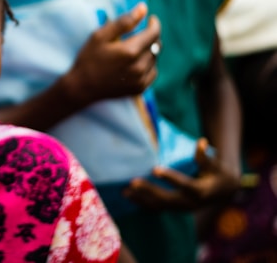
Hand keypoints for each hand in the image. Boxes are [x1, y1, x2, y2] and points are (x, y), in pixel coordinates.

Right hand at [60, 2, 160, 105]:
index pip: (154, 33)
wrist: (82, 87)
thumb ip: (123, 22)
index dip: (154, 24)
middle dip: (151, 37)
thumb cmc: (89, 59)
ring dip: (149, 51)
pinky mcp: (139, 88)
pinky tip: (136, 63)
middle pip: (156, 45)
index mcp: (130, 51)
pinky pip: (152, 72)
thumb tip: (143, 8)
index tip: (150, 20)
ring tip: (136, 48)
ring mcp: (140, 79)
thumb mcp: (100, 36)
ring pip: (155, 59)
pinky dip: (148, 65)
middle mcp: (139, 66)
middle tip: (140, 34)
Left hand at [123, 138, 240, 210]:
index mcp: (201, 191)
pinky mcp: (175, 208)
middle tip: (133, 182)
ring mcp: (181, 208)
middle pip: (167, 199)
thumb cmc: (219, 175)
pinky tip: (129, 197)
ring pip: (160, 206)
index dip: (170, 178)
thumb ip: (205, 157)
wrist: (224, 193)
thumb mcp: (216, 166)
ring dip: (142, 199)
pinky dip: (142, 203)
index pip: (185, 185)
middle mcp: (190, 203)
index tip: (155, 169)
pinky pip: (157, 208)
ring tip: (125, 191)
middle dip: (149, 190)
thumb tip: (201, 141)